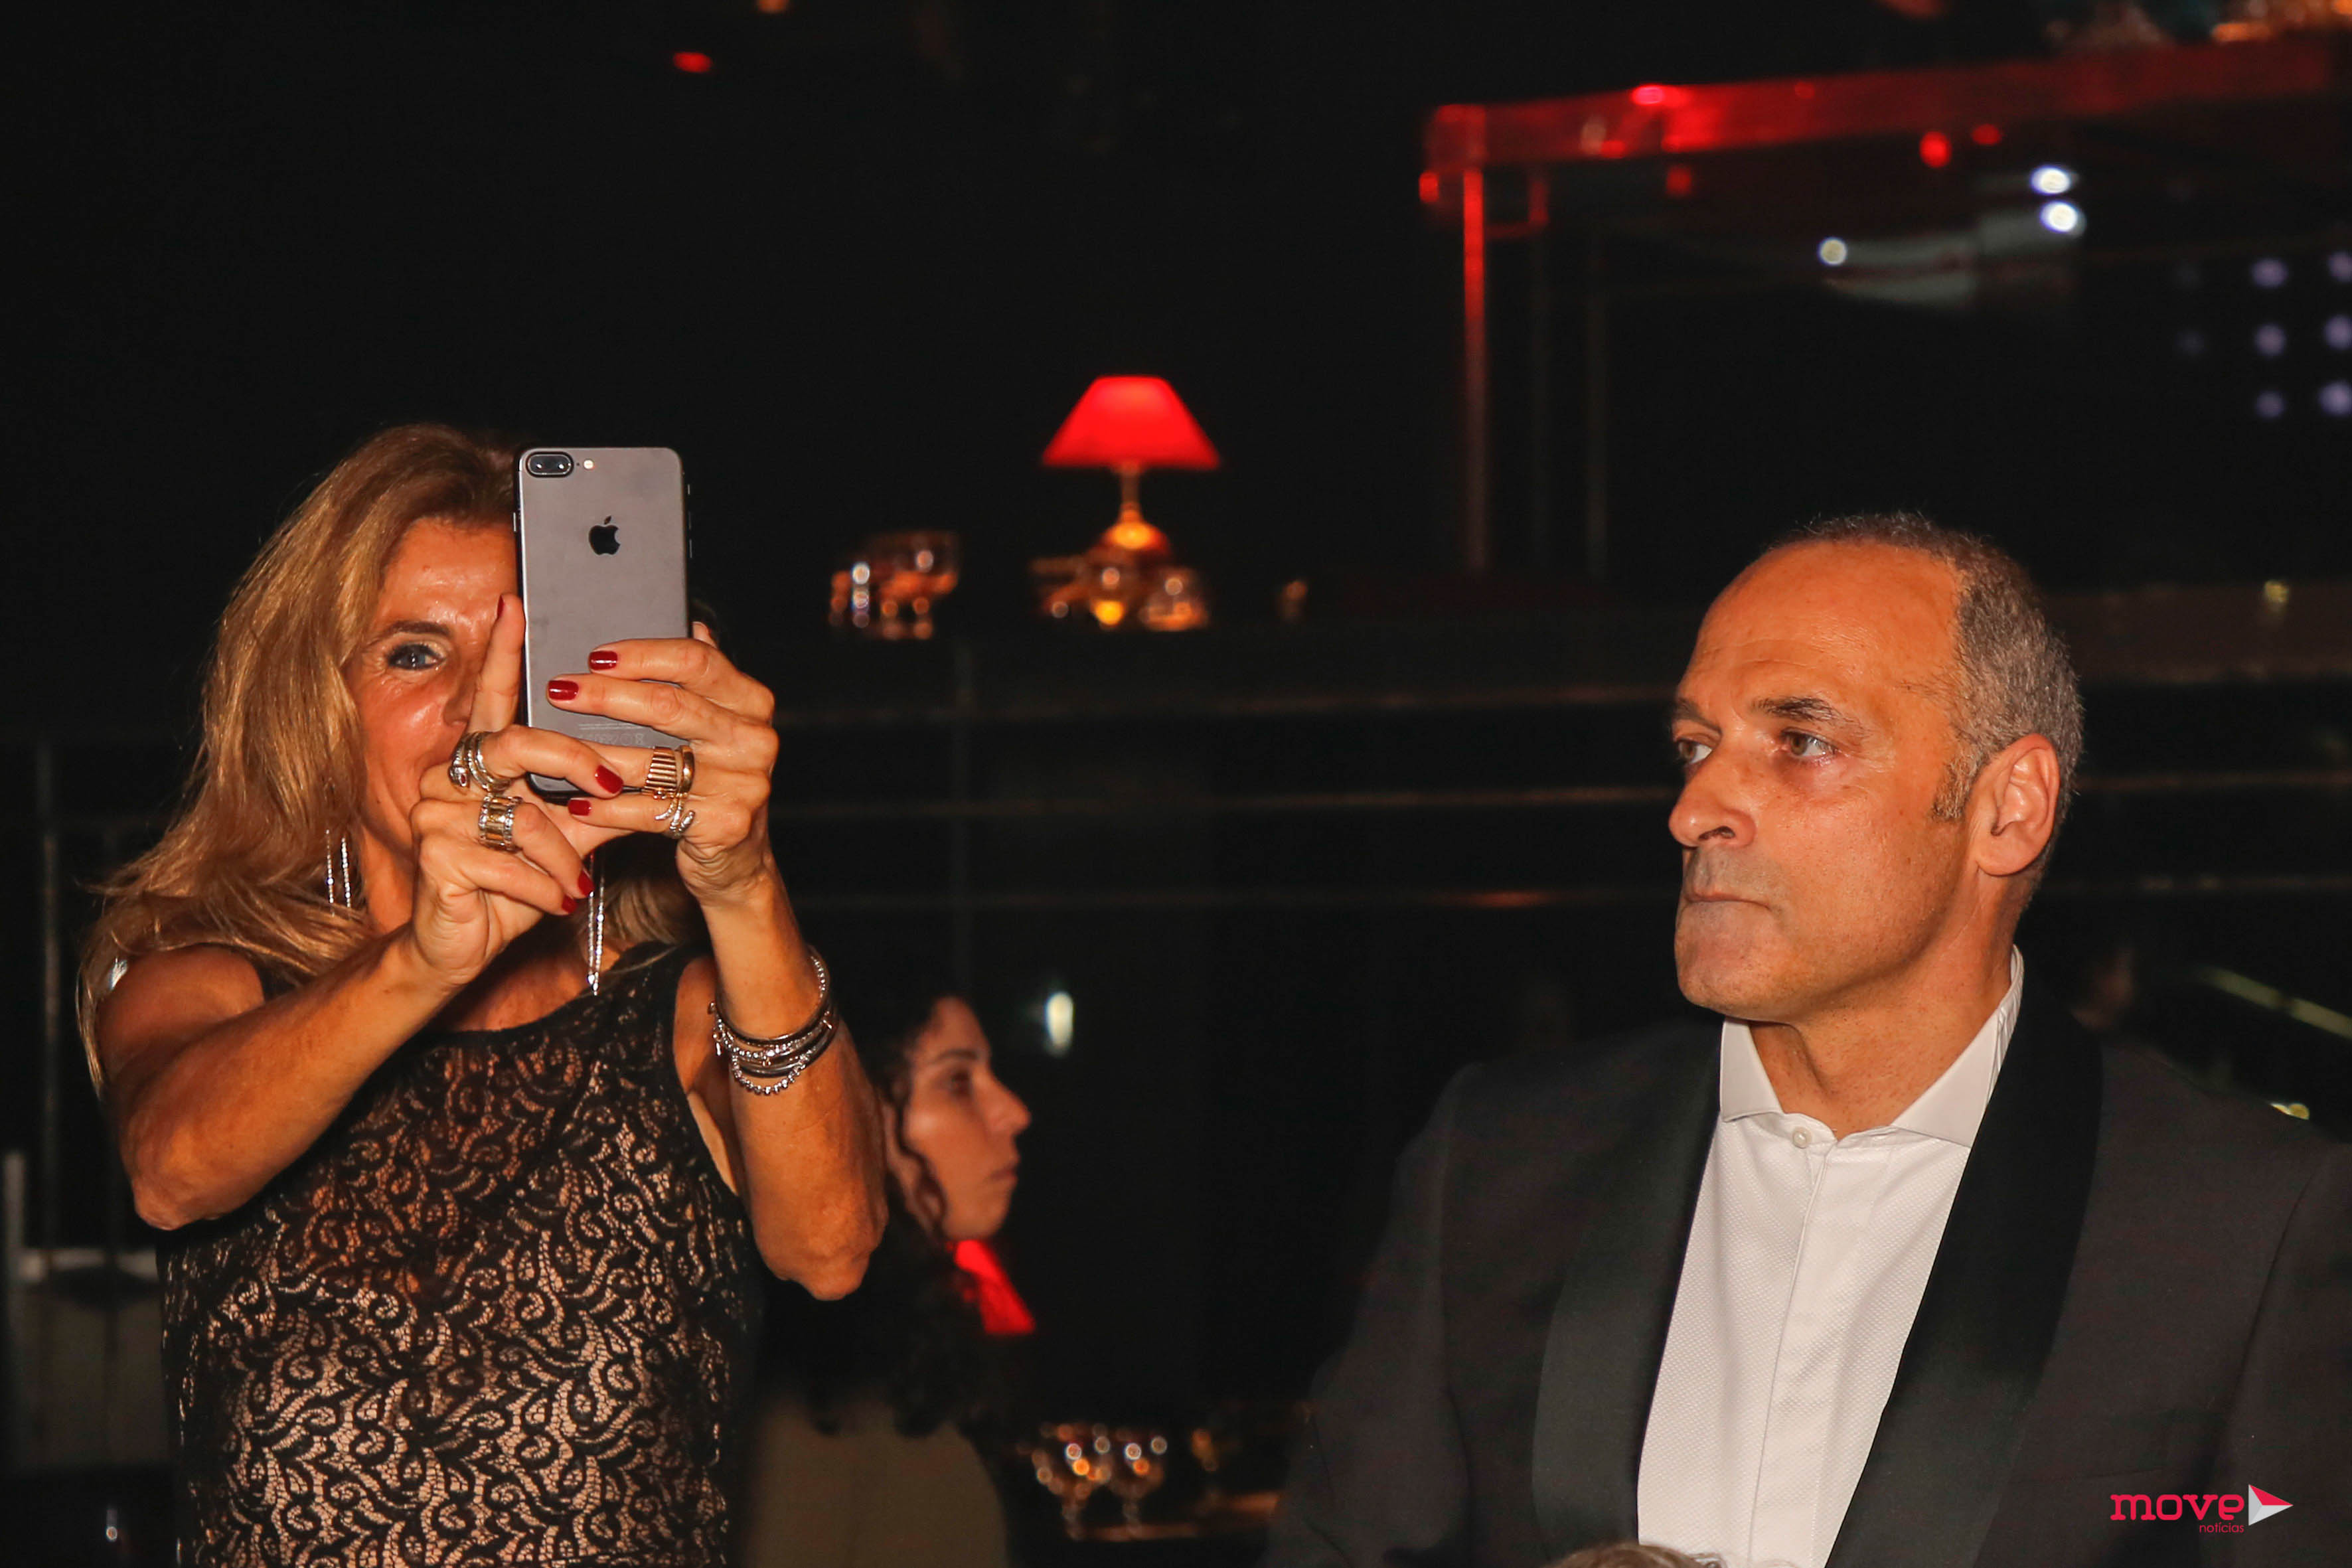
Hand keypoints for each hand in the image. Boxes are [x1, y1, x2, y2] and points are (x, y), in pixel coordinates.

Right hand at [403, 594, 631, 985]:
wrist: (463, 945)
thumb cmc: (520, 880)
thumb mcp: (567, 834)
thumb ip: (598, 794)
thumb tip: (655, 758)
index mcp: (482, 760)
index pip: (494, 696)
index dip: (503, 651)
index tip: (517, 602)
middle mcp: (451, 776)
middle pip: (518, 744)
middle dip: (575, 763)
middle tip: (614, 786)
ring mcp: (436, 815)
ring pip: (521, 816)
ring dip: (562, 855)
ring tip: (578, 882)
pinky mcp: (434, 858)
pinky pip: (505, 862)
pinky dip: (543, 886)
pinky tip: (557, 901)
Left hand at [545, 626, 782, 910]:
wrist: (738, 859)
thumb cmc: (713, 782)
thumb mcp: (717, 727)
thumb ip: (705, 681)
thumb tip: (694, 623)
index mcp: (751, 703)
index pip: (697, 662)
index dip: (643, 655)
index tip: (595, 655)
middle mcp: (754, 739)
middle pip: (669, 705)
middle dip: (605, 696)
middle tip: (559, 691)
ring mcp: (744, 783)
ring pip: (652, 761)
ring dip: (593, 755)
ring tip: (552, 749)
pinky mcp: (724, 824)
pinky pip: (650, 810)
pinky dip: (608, 807)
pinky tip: (577, 803)